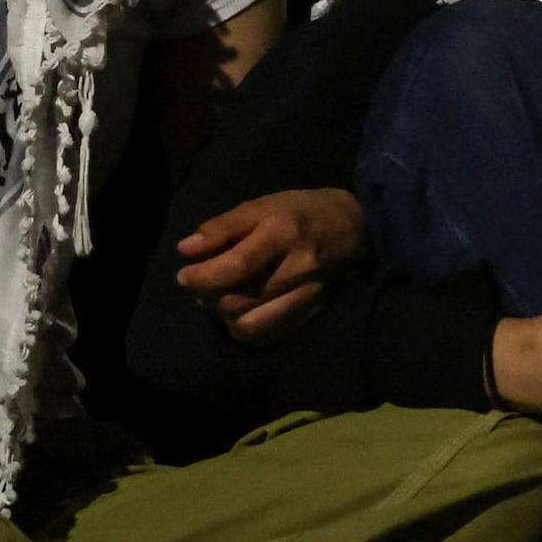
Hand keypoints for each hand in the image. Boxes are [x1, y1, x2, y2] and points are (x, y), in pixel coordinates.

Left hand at [174, 186, 367, 344]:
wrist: (356, 227)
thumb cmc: (302, 211)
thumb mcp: (264, 205)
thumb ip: (223, 227)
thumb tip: (186, 249)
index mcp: (284, 234)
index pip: (237, 265)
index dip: (203, 276)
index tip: (184, 275)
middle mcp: (300, 268)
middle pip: (240, 300)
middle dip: (209, 297)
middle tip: (202, 285)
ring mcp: (309, 295)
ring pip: (253, 325)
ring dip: (225, 317)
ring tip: (220, 300)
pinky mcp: (314, 313)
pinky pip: (269, 336)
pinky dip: (246, 330)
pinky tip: (240, 314)